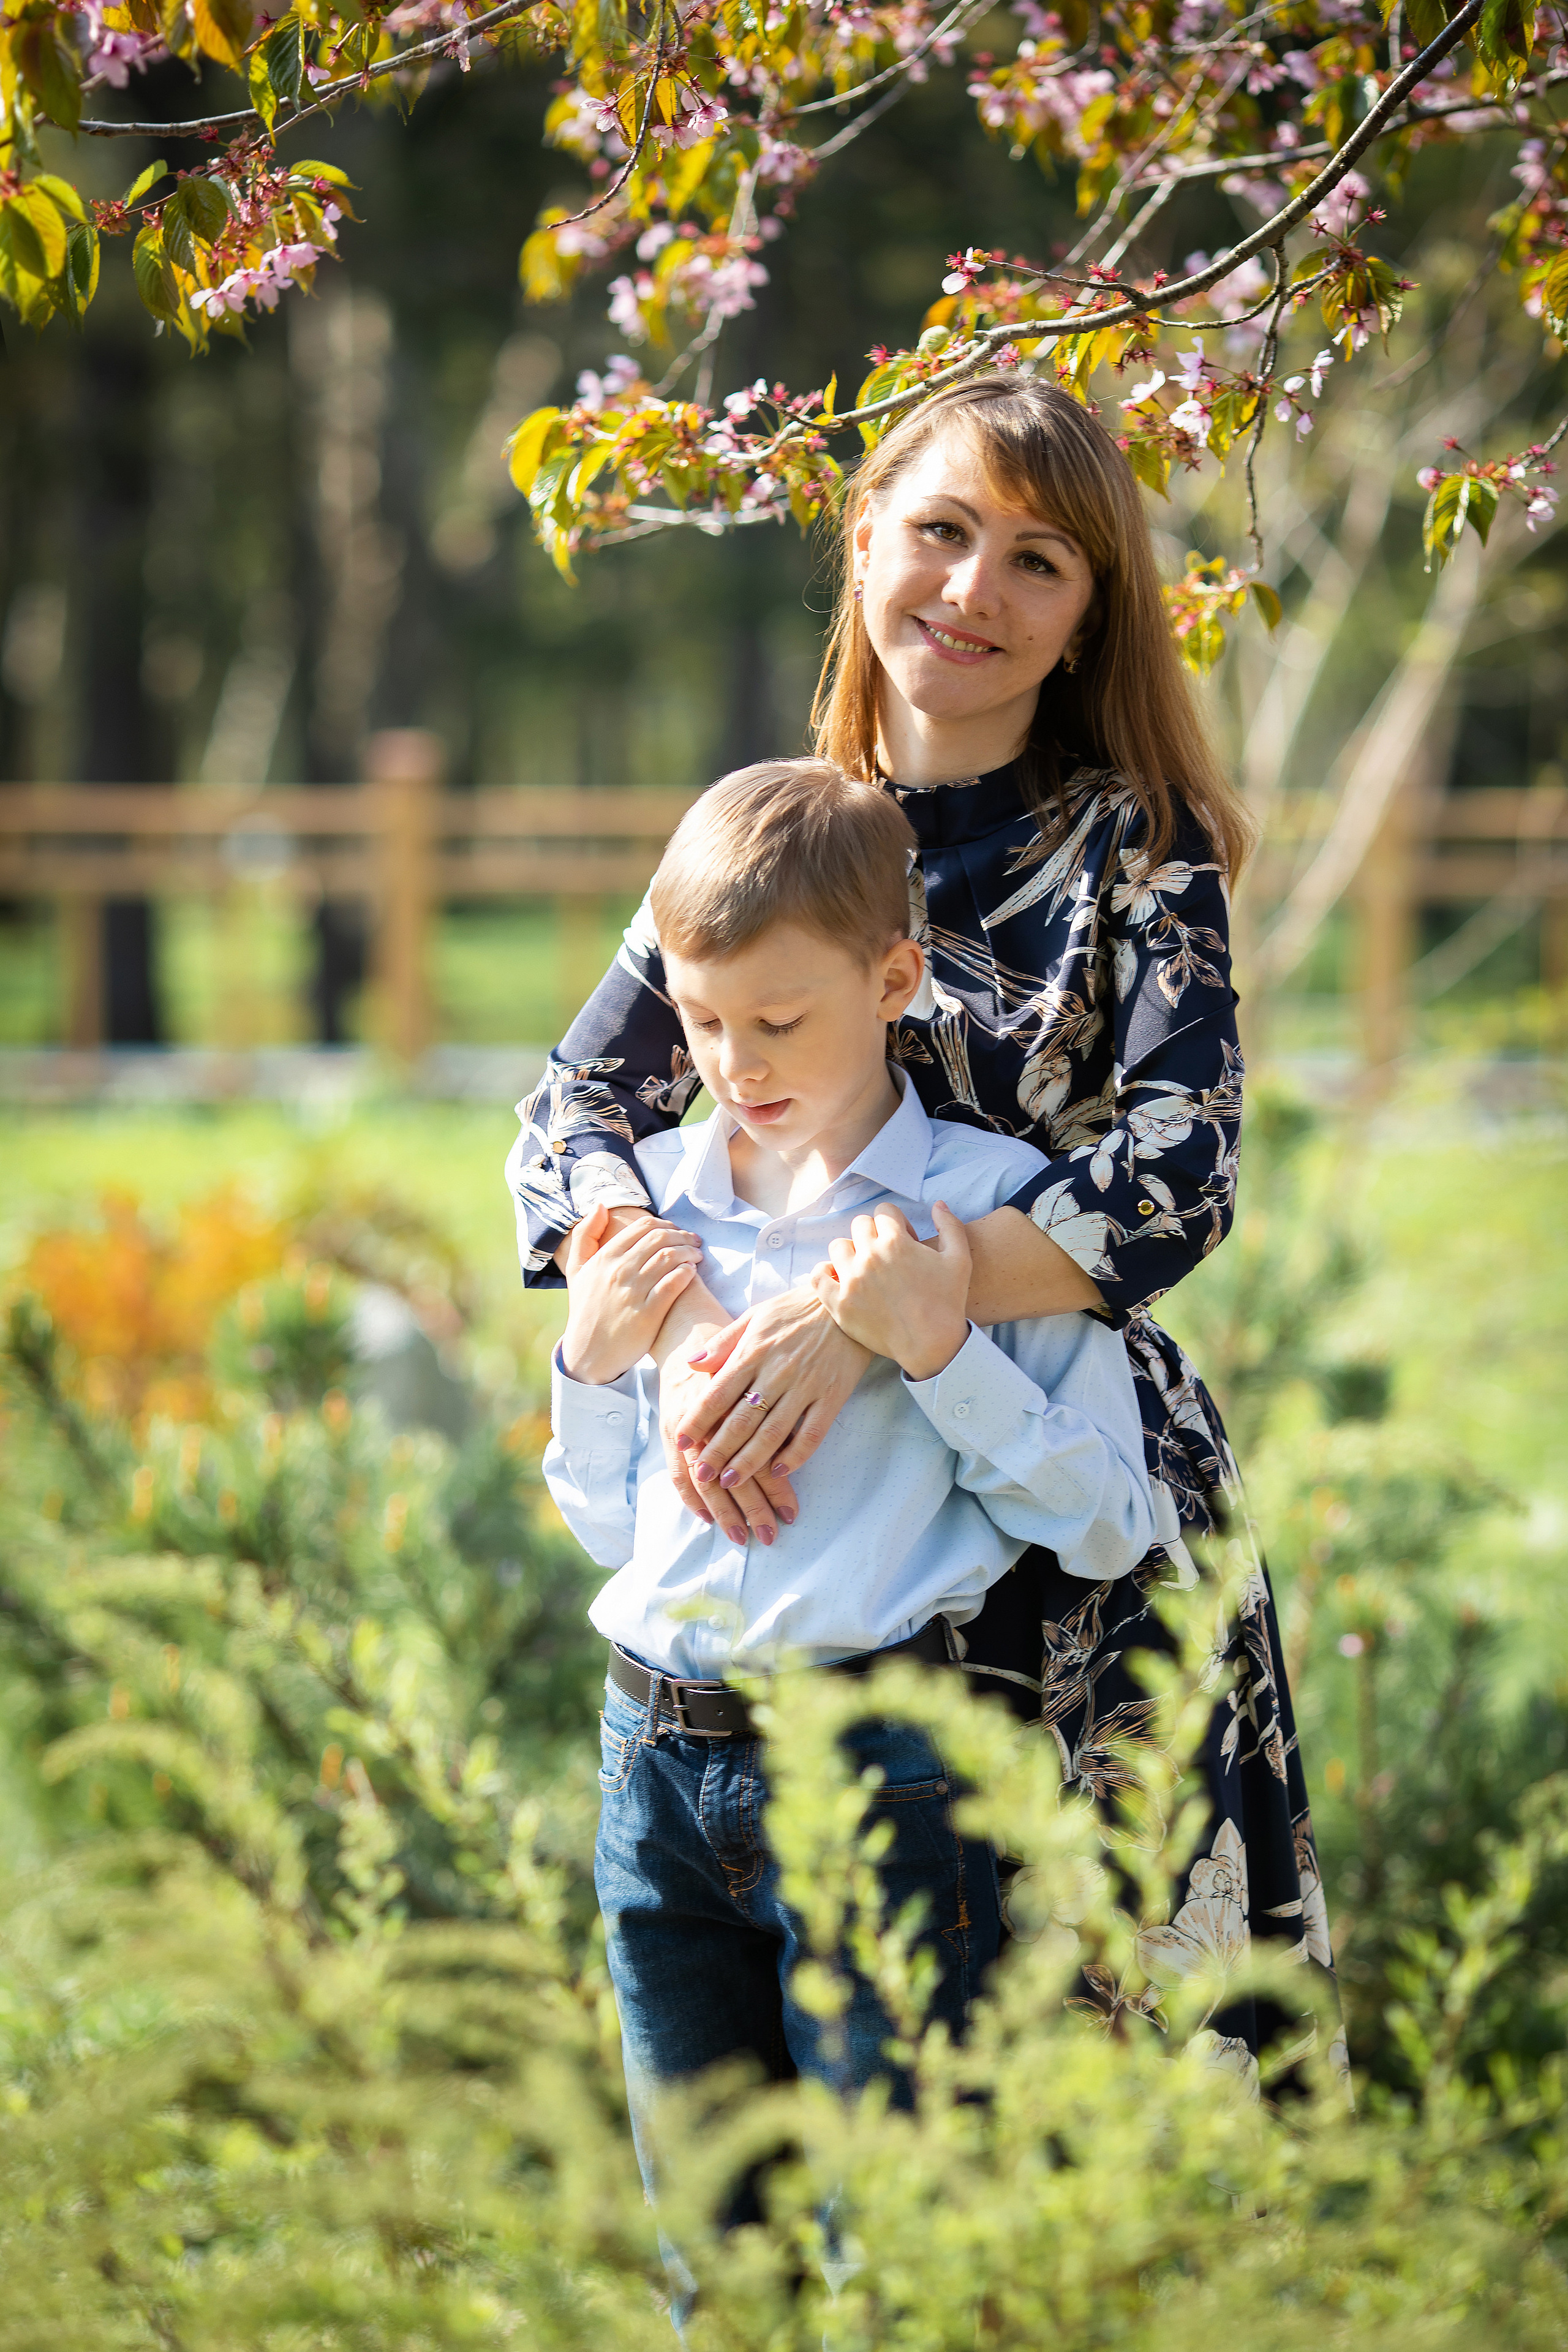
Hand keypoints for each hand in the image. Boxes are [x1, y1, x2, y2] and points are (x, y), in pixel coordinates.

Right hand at [560, 1204, 703, 1386]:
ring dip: (689, 1252)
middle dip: (682, 1235)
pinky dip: (687, 1273)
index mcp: (604, 1258)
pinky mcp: (647, 1314)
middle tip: (694, 1241)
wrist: (588, 1353)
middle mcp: (618, 1271)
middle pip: (660, 1238)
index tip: (676, 1231)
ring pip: (669, 1257)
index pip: (643, 1227)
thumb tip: (599, 1205)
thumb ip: (584, 1235)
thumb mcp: (577, 1271)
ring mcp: (633, 1292)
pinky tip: (692, 1273)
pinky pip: (674, 1284)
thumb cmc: (586, 1310)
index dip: (665, 1224)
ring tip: (697, 1256)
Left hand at [674, 1287, 873, 1490]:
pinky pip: (812, 1433)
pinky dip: (795, 1456)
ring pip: (773, 1433)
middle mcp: (777, 1372)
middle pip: (742, 1420)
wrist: (847, 1303)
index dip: (697, 1420)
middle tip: (702, 1475)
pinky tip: (778, 1471)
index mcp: (753, 1352)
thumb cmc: (795, 1310)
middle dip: (718, 1451)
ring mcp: (806, 1386)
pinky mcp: (832, 1396)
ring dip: (749, 1461)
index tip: (681, 1442)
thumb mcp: (754, 1316)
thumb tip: (691, 1364)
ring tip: (731, 1482)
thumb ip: (722, 1343)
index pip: (718, 1394)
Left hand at [810, 1201, 970, 1380]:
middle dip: (874, 1234)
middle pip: (860, 1225)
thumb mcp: (960, 1259)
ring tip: (864, 1268)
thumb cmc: (947, 1302)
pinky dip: (825, 1273)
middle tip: (886, 1256)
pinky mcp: (839, 1303)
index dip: (896, 1223)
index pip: (884, 1211)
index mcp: (896, 1242)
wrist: (931, 1344)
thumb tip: (937, 1204)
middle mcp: (870, 1256)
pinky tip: (838, 1278)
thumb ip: (950, 1225)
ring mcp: (851, 1280)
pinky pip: (818, 1276)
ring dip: (851, 1252)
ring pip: (838, 1247)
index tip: (904, 1241)